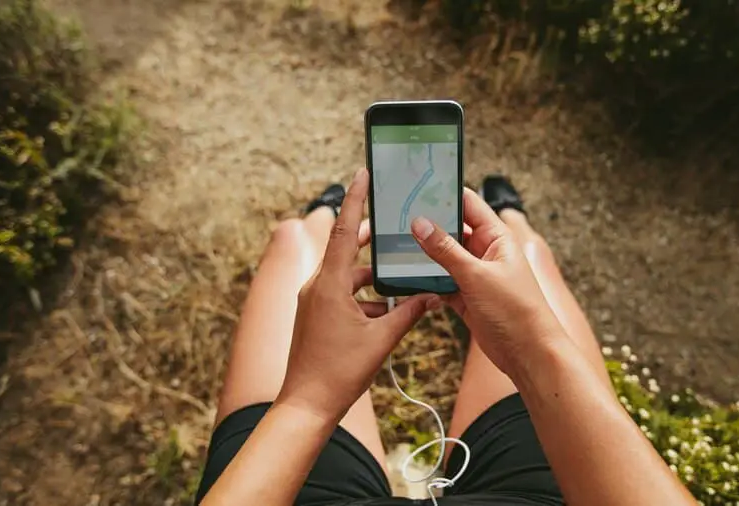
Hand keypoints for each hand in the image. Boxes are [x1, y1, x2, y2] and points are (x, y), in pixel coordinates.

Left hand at [277, 168, 436, 421]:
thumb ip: (409, 312)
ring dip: (371, 275)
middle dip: (368, 236)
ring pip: (346, 275)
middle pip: (344, 248)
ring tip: (399, 277)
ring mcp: (313, 301)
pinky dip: (363, 296)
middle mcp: (316, 286)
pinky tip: (386, 310)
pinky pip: (341, 294)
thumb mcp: (382, 339)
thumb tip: (431, 295)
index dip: (355, 200)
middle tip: (390, 222)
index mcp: (329, 284)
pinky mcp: (315, 315)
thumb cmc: (340, 372)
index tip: (363, 173)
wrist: (307, 404)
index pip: (342, 230)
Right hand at [410, 189, 563, 377]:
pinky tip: (407, 276)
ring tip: (396, 245)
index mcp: (497, 237)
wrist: (529, 354)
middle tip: (398, 216)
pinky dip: (427, 280)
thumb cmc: (516, 311)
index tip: (418, 185)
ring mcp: (475, 275)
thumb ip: (445, 250)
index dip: (445, 193)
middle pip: (452, 230)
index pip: (468, 204)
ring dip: (425, 255)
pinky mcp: (467, 297)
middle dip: (428, 224)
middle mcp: (486, 252)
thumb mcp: (476, 275)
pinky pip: (442, 281)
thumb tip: (420, 224)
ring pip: (444, 257)